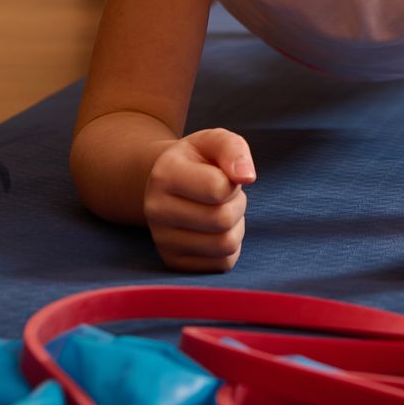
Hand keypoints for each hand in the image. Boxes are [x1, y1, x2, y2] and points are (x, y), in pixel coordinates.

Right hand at [144, 128, 253, 272]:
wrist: (167, 184)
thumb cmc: (198, 161)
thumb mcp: (214, 141)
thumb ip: (233, 149)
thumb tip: (247, 177)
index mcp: (164, 175)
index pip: (217, 188)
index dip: (232, 181)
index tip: (222, 175)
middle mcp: (156, 210)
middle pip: (223, 219)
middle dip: (237, 204)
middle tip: (225, 195)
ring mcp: (162, 240)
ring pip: (225, 245)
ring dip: (235, 226)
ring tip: (221, 210)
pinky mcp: (174, 262)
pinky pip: (223, 263)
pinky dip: (230, 247)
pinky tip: (215, 230)